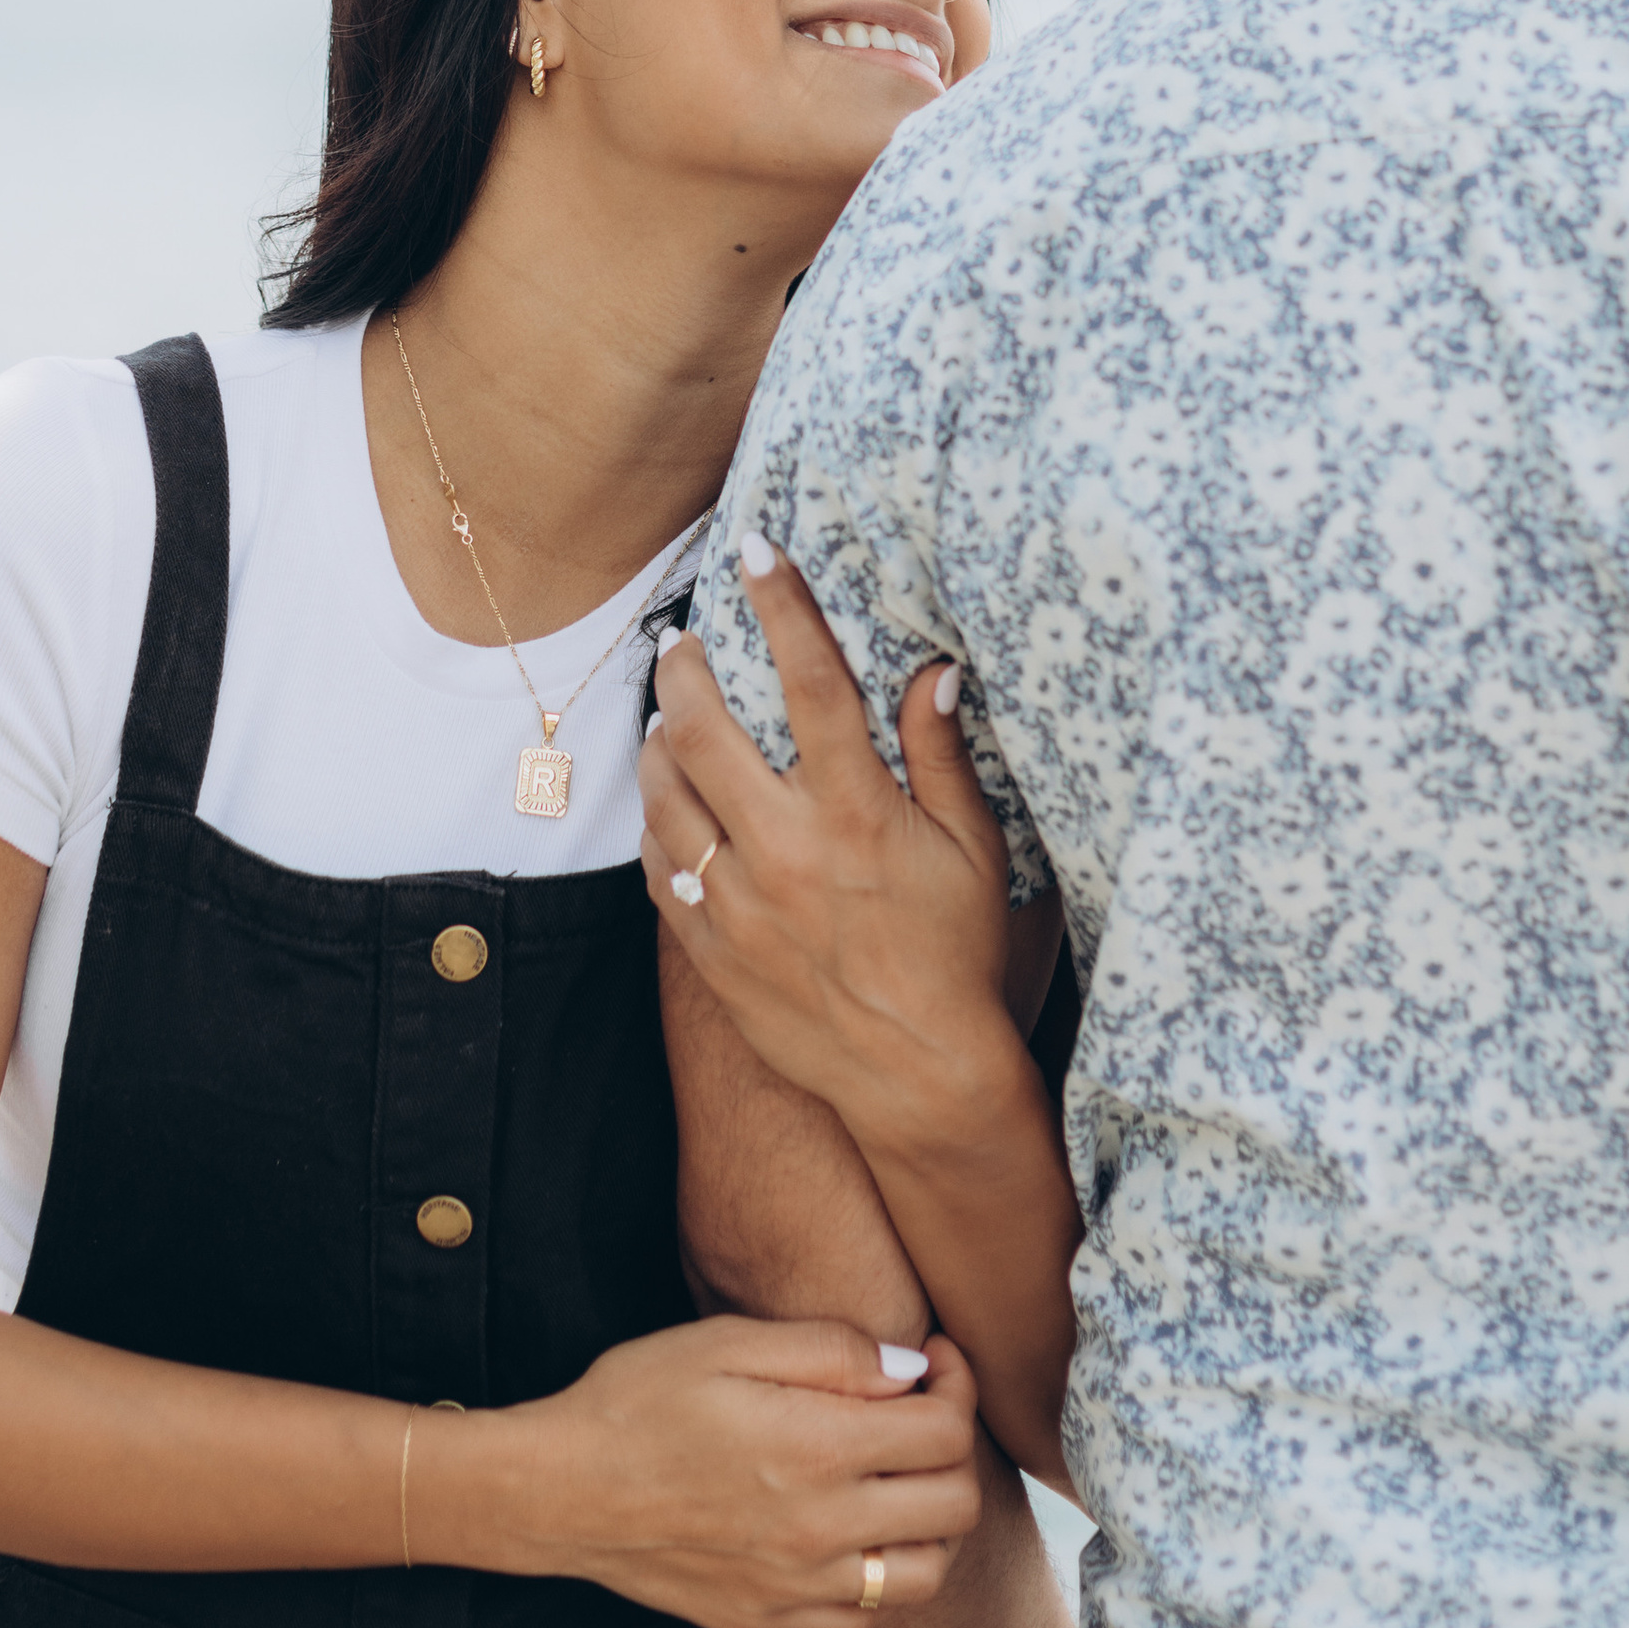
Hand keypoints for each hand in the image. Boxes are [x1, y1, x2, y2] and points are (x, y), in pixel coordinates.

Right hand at [498, 1320, 981, 1627]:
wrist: (559, 1492)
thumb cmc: (636, 1400)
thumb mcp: (726, 1342)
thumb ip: (829, 1350)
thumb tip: (908, 1367)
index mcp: (816, 1449)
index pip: (945, 1431)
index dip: (956, 1382)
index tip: (933, 1358)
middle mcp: (821, 1529)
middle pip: (954, 1506)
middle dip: (954, 1446)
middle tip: (920, 1409)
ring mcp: (797, 1588)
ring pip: (923, 1574)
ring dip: (930, 1520)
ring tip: (895, 1473)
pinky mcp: (769, 1622)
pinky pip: (865, 1617)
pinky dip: (880, 1575)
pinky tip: (850, 1529)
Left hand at [639, 540, 1019, 1158]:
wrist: (919, 1077)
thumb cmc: (956, 955)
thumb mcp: (972, 848)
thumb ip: (942, 754)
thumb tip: (934, 668)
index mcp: (856, 814)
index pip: (813, 682)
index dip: (784, 606)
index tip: (758, 550)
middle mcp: (786, 850)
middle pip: (705, 730)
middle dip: (683, 669)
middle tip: (679, 642)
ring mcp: (738, 903)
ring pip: (664, 796)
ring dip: (657, 744)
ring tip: (665, 718)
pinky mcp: (711, 950)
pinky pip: (659, 869)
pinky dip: (656, 824)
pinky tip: (666, 805)